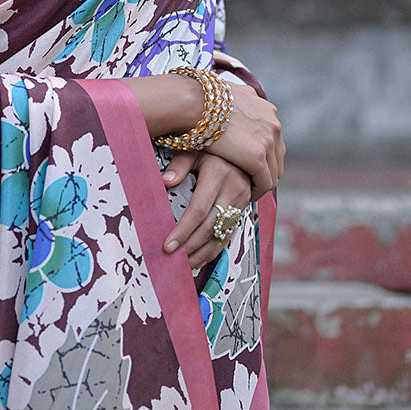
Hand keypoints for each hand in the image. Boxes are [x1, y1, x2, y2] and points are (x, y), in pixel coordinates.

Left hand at [161, 152, 253, 267]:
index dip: (183, 230)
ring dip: (202, 252)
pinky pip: (230, 233)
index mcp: (219, 173)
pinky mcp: (244, 207)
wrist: (240, 145)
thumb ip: (180, 164)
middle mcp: (234, 188)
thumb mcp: (194, 148)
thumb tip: (166, 181)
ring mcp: (243, 199)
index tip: (167, 246)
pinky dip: (215, 248)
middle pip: (211, 226)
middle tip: (172, 259)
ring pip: (222, 233)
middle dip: (190, 246)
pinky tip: (200, 258)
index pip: (199, 209)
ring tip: (184, 265)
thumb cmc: (209, 146)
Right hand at [205, 82, 283, 200]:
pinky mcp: (257, 156)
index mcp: (266, 109)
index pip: (273, 138)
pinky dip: (258, 191)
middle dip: (267, 169)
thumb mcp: (227, 98)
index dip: (264, 154)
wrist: (194, 103)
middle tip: (253, 181)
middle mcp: (273, 123)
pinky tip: (247, 195)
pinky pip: (265, 181)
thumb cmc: (201, 101)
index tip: (251, 164)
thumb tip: (230, 106)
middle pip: (277, 155)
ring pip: (274, 171)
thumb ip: (236, 105)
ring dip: (263, 182)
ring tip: (249, 191)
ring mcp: (268, 140)